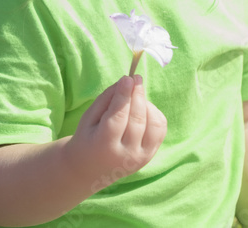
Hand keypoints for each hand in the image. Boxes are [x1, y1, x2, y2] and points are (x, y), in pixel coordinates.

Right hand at [64, 75, 166, 192]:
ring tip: (135, 96)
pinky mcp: (150, 156)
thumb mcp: (88, 118)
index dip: (124, 96)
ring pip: (153, 123)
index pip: (118, 117)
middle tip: (135, 78)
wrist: (90, 170)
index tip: (128, 78)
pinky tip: (143, 109)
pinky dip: (154, 114)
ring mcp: (141, 157)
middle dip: (137, 95)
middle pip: (137, 119)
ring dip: (146, 104)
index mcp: (104, 145)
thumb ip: (106, 99)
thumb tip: (126, 81)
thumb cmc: (87, 138)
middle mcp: (126, 155)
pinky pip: (160, 129)